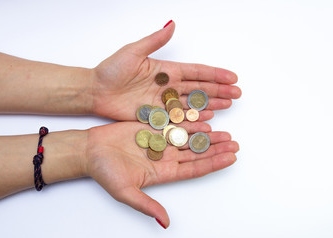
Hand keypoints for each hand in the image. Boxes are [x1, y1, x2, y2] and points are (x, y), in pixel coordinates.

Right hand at [84, 121, 238, 227]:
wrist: (89, 150)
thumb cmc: (104, 172)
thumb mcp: (125, 192)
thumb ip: (147, 205)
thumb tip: (166, 223)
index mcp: (162, 172)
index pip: (194, 169)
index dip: (213, 163)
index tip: (231, 158)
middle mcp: (164, 157)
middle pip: (196, 153)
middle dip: (215, 148)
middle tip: (233, 143)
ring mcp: (160, 141)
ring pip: (189, 137)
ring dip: (207, 135)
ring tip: (224, 132)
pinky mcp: (153, 127)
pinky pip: (175, 123)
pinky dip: (190, 120)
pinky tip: (204, 117)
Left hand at [92, 21, 240, 120]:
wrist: (95, 91)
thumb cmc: (111, 70)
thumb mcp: (133, 52)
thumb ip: (154, 40)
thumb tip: (172, 25)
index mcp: (166, 70)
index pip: (196, 72)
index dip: (215, 75)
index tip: (232, 77)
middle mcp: (168, 86)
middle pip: (199, 88)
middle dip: (219, 91)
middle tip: (237, 94)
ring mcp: (163, 102)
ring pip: (192, 103)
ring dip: (211, 104)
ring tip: (228, 105)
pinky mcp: (155, 115)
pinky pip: (178, 117)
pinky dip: (193, 118)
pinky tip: (207, 118)